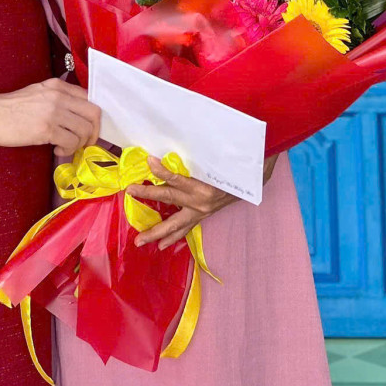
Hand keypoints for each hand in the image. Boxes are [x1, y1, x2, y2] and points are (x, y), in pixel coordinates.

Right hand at [0, 78, 100, 157]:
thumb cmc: (11, 107)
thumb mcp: (39, 93)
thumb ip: (59, 99)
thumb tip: (78, 116)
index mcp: (58, 86)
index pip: (90, 99)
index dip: (94, 118)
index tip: (89, 129)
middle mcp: (59, 96)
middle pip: (94, 114)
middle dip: (94, 132)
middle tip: (85, 143)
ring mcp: (53, 112)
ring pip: (85, 130)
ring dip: (80, 144)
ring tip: (66, 147)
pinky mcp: (46, 128)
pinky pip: (71, 142)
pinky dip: (68, 150)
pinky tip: (57, 150)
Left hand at [128, 152, 281, 248]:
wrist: (256, 181)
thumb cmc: (237, 165)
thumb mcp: (219, 157)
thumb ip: (202, 153)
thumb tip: (179, 140)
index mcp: (205, 187)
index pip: (177, 178)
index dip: (162, 170)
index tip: (149, 160)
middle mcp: (201, 201)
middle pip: (169, 198)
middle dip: (147, 195)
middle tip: (129, 192)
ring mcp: (202, 211)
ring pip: (175, 224)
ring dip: (157, 232)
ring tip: (141, 241)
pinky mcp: (203, 215)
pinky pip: (185, 228)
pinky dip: (174, 236)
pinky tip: (163, 244)